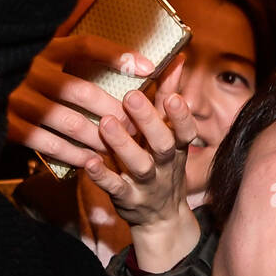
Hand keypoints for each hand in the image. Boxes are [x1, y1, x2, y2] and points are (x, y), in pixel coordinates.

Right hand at [6, 0, 155, 167]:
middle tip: (137, 123)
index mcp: (44, 47)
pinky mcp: (8, 124)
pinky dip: (72, 153)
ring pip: (67, 121)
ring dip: (98, 136)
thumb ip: (69, 17)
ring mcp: (17, 98)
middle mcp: (31, 70)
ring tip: (120, 144)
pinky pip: (47, 143)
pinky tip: (91, 159)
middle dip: (113, 109)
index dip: (118, 55)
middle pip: (81, 91)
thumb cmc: (18, 59)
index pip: (85, 46)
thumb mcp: (41, 35)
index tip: (149, 67)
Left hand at [84, 58, 200, 269]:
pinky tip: (89, 161)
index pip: (186, 131)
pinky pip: (115, 188)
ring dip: (123, 144)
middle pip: (162, 144)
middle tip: (131, 96)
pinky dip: (103, 176)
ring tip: (106, 123)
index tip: (176, 97)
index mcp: (177, 147)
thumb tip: (178, 58)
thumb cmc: (163, 164)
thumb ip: (170, 97)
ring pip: (139, 165)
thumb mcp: (171, 134)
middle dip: (149, 121)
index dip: (182, 116)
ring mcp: (147, 184)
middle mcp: (165, 165)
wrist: (161, 218)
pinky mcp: (127, 199)